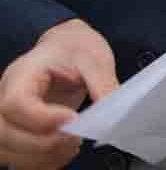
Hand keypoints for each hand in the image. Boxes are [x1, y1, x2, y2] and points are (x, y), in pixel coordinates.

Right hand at [0, 19, 118, 169]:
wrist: (67, 48)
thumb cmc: (76, 49)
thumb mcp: (94, 58)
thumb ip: (103, 85)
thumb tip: (113, 115)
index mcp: (23, 74)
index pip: (15, 103)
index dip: (41, 118)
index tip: (73, 118)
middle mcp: (6, 96)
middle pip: (4, 133)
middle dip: (41, 144)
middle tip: (76, 138)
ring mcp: (8, 117)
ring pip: (5, 150)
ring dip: (40, 157)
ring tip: (73, 146)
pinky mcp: (17, 131)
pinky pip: (17, 157)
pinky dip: (41, 162)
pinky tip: (65, 151)